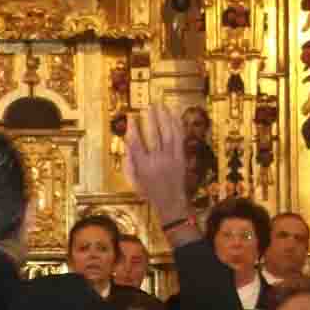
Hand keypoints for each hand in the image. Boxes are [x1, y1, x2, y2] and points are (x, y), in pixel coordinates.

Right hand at [124, 105, 191, 227]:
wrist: (171, 203)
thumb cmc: (150, 192)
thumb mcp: (134, 180)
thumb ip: (129, 161)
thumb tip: (127, 143)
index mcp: (143, 167)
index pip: (136, 144)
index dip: (133, 129)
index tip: (131, 117)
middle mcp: (157, 161)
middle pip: (154, 136)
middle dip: (151, 119)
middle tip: (149, 106)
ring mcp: (171, 159)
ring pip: (168, 135)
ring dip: (165, 118)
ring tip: (162, 106)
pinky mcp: (181, 158)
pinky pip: (180, 139)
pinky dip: (177, 126)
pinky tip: (175, 116)